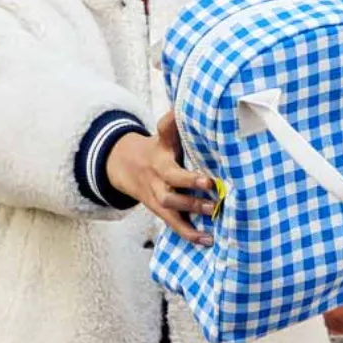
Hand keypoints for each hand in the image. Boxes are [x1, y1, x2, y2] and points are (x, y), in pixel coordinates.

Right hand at [107, 111, 216, 246]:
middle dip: (192, 188)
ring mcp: (158, 196)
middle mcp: (158, 177)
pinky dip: (190, 234)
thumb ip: (175, 121)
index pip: (170, 155)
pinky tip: (208, 240)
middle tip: (215, 191)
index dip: (184, 160)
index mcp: (161, 156)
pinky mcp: (161, 211)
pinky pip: (174, 224)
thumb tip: (194, 102)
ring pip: (172, 206)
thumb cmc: (159, 148)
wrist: (127, 166)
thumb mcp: (163, 133)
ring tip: (215, 212)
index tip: (207, 171)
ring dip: (193, 210)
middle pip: (172, 185)